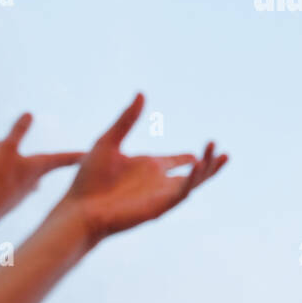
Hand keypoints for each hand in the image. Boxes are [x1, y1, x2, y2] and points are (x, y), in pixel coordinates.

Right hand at [0, 113, 84, 218]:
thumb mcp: (6, 148)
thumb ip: (18, 131)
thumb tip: (29, 114)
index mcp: (38, 167)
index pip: (63, 159)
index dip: (75, 156)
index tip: (90, 157)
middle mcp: (34, 181)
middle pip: (29, 160)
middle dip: (7, 147)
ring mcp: (21, 193)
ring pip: (12, 170)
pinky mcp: (8, 202)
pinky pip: (3, 182)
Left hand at [58, 93, 227, 244]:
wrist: (80, 209)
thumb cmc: (89, 180)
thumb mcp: (108, 141)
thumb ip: (127, 119)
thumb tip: (141, 93)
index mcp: (147, 167)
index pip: (173, 161)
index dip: (187, 157)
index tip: (198, 152)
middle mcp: (157, 181)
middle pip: (192, 173)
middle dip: (208, 161)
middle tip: (218, 147)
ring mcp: (160, 194)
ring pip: (193, 182)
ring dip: (208, 168)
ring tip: (220, 152)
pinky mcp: (160, 206)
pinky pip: (182, 192)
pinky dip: (193, 179)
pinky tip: (199, 164)